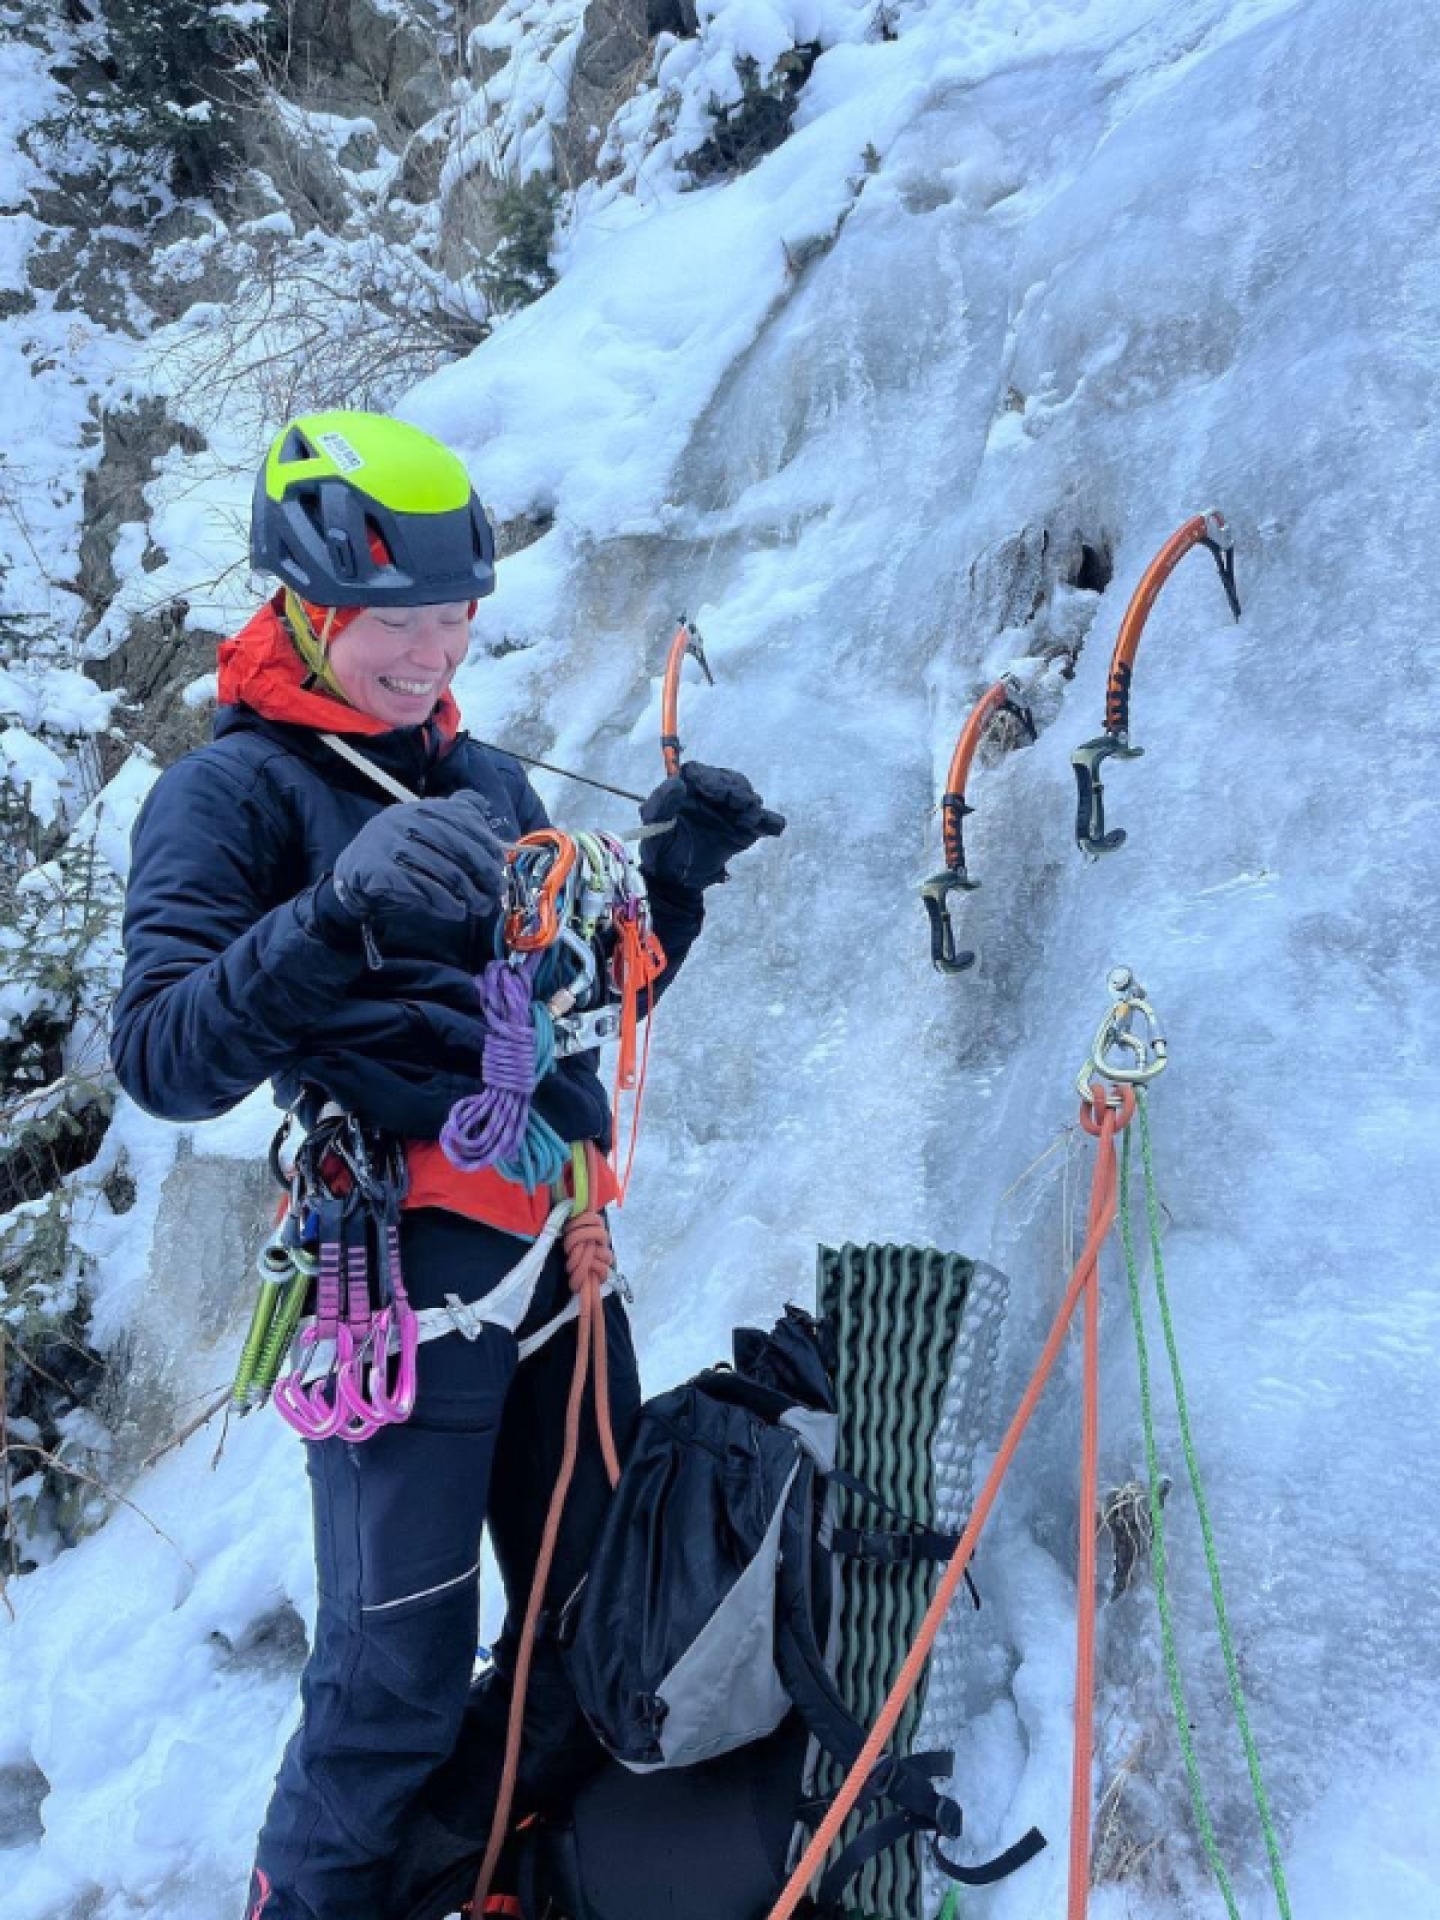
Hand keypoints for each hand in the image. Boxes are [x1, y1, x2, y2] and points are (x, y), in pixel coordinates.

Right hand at [331, 792, 505, 926]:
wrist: (354, 877)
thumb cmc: (398, 855)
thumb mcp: (422, 829)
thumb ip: (451, 815)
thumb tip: (483, 807)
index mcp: (420, 808)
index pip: (463, 820)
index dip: (486, 844)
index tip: (500, 864)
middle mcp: (406, 820)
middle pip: (458, 847)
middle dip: (483, 871)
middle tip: (497, 890)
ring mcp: (392, 844)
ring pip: (445, 871)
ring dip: (469, 893)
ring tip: (481, 907)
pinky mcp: (382, 870)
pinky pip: (424, 889)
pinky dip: (446, 902)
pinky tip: (457, 911)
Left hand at [639, 762, 785, 891]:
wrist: (675, 880)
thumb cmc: (660, 850)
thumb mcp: (654, 828)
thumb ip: (662, 804)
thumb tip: (677, 783)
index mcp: (687, 790)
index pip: (700, 773)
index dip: (710, 779)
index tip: (716, 794)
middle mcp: (710, 797)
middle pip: (730, 781)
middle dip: (737, 790)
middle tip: (739, 805)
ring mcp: (729, 812)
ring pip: (748, 797)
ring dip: (751, 806)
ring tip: (747, 821)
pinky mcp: (744, 831)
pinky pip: (763, 821)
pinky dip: (771, 822)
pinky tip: (773, 829)